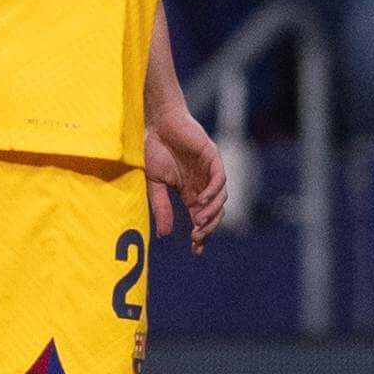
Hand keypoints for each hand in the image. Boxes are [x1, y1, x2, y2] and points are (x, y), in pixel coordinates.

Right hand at [144, 105, 227, 250]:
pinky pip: (220, 179)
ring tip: (199, 222)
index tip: (195, 250)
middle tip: (197, 238)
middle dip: (208, 227)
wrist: (156, 123)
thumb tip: (165, 235)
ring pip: (220, 198)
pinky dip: (213, 193)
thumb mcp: (155, 184)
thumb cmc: (154, 149)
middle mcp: (202, 184)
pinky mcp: (212, 157)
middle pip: (214, 212)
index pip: (201, 218)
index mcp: (190, 192)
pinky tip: (201, 202)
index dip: (201, 234)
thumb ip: (161, 207)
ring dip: (212, 213)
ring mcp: (209, 171)